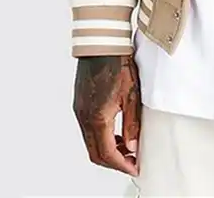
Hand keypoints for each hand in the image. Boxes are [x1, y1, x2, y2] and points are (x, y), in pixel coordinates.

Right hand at [73, 55, 140, 176]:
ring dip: (106, 150)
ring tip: (126, 147)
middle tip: (131, 161)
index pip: (107, 153)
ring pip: (90, 142)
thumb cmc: (118, 64)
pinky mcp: (79, 104)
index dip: (121, 165)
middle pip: (95, 153)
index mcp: (98, 118)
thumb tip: (132, 146)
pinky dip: (100, 137)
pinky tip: (114, 132)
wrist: (103, 45)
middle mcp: (84, 117)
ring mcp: (79, 111)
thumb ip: (132, 124)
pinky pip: (87, 130)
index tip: (134, 167)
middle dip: (113, 162)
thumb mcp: (132, 96)